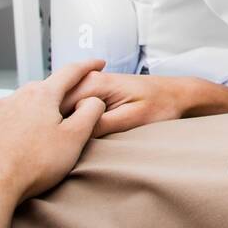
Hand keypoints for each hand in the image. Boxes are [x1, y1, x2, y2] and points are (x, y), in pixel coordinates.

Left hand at [0, 59, 108, 206]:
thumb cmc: (33, 163)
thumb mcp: (75, 138)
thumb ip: (90, 113)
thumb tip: (94, 101)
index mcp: (41, 96)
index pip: (70, 73)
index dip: (87, 66)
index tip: (99, 63)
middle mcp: (14, 98)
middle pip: (42, 89)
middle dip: (58, 92)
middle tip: (70, 103)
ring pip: (19, 105)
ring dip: (33, 111)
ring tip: (41, 129)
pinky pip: (0, 123)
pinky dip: (12, 127)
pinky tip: (14, 144)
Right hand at [61, 69, 189, 136]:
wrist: (178, 95)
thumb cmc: (161, 105)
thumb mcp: (131, 120)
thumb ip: (100, 125)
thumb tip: (70, 135)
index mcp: (93, 82)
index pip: (53, 105)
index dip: (49, 127)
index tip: (50, 145)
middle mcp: (87, 80)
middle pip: (52, 106)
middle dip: (51, 125)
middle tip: (53, 147)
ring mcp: (89, 86)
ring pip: (60, 108)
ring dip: (59, 124)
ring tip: (61, 142)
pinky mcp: (94, 94)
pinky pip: (71, 108)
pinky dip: (70, 121)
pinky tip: (73, 135)